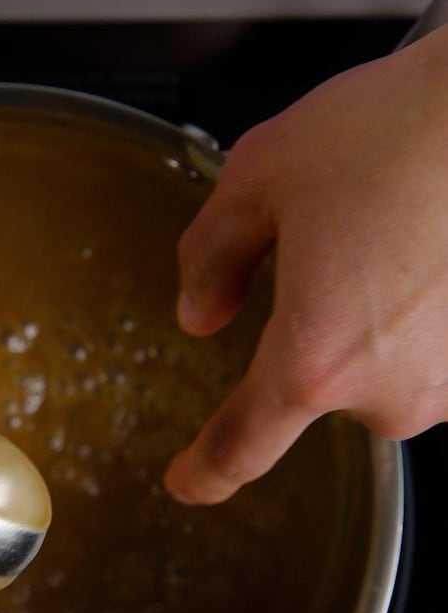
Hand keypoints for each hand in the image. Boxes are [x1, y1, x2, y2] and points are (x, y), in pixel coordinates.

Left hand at [164, 24, 447, 504]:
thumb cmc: (401, 129)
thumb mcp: (261, 178)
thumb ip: (211, 259)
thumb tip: (199, 314)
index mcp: (314, 360)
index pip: (241, 446)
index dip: (207, 470)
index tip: (188, 483)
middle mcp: (390, 390)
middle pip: (316, 385)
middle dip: (313, 328)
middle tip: (337, 243)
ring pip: (378, 365)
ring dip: (372, 315)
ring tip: (393, 232)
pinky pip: (430, 348)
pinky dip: (418, 309)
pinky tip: (425, 246)